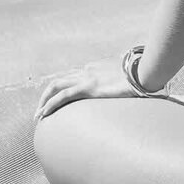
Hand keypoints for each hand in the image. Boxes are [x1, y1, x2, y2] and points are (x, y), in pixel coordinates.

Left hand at [33, 56, 150, 123]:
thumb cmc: (142, 75)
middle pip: (61, 80)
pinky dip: (51, 104)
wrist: (145, 70)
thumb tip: (136, 92)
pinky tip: (44, 113)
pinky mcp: (89, 87)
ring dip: (44, 100)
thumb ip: (127, 83)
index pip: (76, 77)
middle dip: (47, 94)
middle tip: (41, 110)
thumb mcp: (131, 78)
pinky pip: (63, 96)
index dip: (66, 89)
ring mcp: (87, 78)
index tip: (62, 102)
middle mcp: (88, 70)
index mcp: (97, 68)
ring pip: (56, 86)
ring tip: (38, 115)